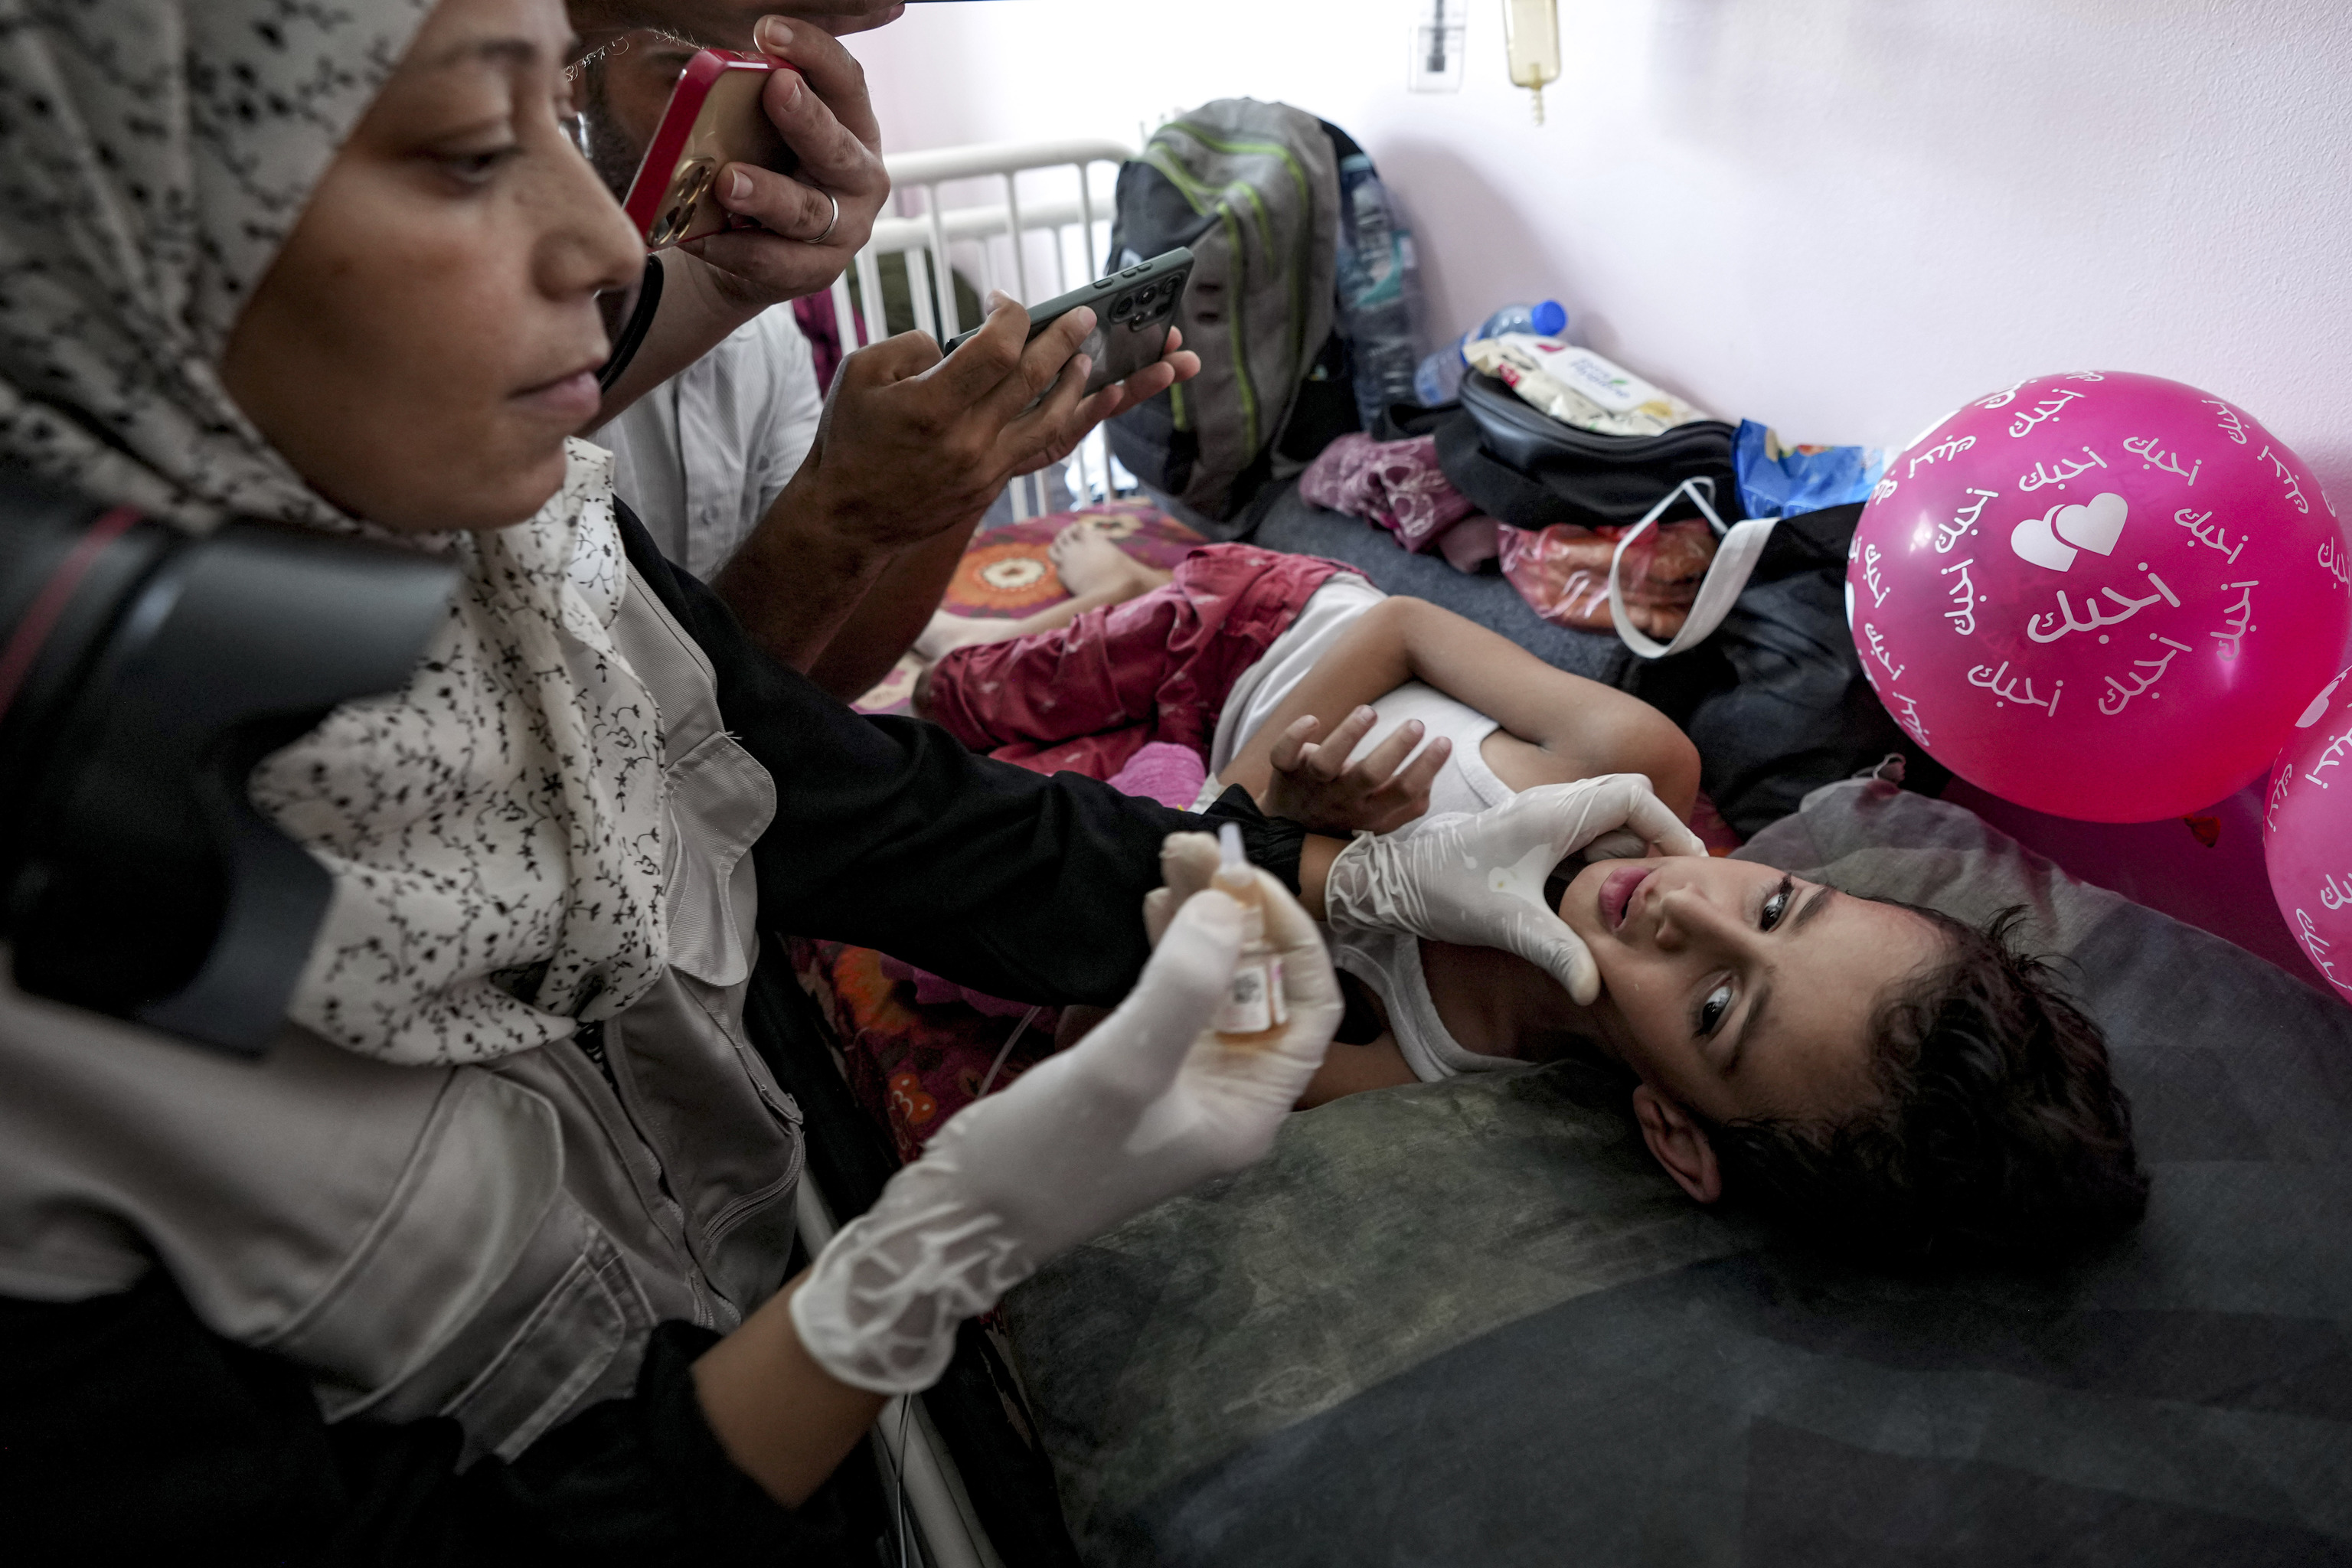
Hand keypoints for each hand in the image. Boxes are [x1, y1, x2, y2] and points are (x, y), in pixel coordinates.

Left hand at [682, 18, 889, 307]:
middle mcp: (860, 175)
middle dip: (806, 118)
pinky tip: (700, 235)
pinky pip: (777, 261)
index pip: (846, 80)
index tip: (768, 30)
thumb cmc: (755, 163)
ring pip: (807, 211)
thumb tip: (700, 67)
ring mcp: (846, 228)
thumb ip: (742, 94)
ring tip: (726, 182)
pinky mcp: (819, 272)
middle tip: (775, 88)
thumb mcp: (754, 121)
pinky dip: (736, 248)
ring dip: (766, 194)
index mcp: (852, 124)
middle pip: (838, 147)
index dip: (815, 52)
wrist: (747, 245)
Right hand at [785, 292, 1164, 553]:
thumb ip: (910, 345)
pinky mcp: (993, 484)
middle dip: (1065, 340)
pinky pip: (1042, 449)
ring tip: (1090, 360)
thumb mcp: (859, 374)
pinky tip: (1089, 405)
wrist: (848, 519)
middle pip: (1033, 380)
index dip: (1010, 316)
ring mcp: (986, 468)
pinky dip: (1071, 425)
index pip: (995, 351)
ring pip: (1052, 421)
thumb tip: (955, 341)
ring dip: (1080, 387)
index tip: (1004, 301)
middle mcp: (966, 440)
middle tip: (1086, 317)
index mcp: (931, 406)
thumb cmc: (849, 439)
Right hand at [790, 842, 1338, 1392]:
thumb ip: (1183, 985)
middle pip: (1256, 983)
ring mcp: (1179, 1078)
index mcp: (1251, 1107)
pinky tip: (1149, 907)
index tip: (1241, 880)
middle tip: (1191, 846)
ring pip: (1209, 981)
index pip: (1308, 1004)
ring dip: (1195, 921)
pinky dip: (1163, 949)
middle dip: (1231, 914)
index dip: (1287, 935)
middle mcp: (1226, 1091)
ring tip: (1168, 857)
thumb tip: (1228, 904)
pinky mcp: (1131, 1067)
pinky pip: (1166, 995)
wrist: (965, 1215)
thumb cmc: (1055, 1154)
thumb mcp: (1124, 1067)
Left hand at [1258, 706, 1450, 836]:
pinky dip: (1294, 736)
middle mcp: (1341, 799)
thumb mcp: (1380, 821)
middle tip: (1417, 724)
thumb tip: (1431, 776)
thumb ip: (1409, 804)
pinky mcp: (1285, 771)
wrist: (1287, 833)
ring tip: (1370, 711)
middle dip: (1395, 749)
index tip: (1443, 741)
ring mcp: (1311, 785)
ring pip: (1326, 763)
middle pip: (1369, 776)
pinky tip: (1313, 720)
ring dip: (1348, 735)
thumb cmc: (1345, 816)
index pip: (1403, 793)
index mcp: (1369, 811)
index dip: (1425, 768)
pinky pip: (1282, 754)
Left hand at [1320, 774, 1706, 1005]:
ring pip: (1607, 824)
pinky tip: (1594, 904)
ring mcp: (1541, 819)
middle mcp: (1551, 806)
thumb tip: (1594, 991)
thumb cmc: (1444, 890)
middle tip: (1656, 894)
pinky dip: (1599, 864)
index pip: (1634, 797)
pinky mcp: (1531, 837)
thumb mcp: (1505, 925)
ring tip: (1627, 905)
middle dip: (1650, 845)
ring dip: (1623, 858)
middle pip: (1629, 806)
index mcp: (1552, 812)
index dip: (1669, 826)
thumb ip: (1556, 952)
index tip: (1691, 865)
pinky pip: (1584, 839)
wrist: (1389, 882)